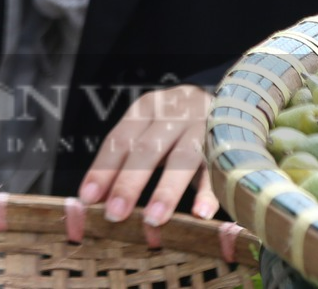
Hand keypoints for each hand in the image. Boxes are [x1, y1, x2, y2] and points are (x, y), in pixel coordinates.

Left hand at [78, 84, 218, 226]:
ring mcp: (202, 128)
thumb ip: (128, 159)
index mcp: (146, 109)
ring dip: (166, 191)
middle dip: (129, 182)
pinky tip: (200, 214)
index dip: (103, 168)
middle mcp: (173, 115)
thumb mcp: (150, 129)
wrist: (228, 99)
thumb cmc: (176, 124)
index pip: (120, 139)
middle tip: (114, 214)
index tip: (88, 198)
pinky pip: (218, 170)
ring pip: (182, 159)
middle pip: (147, 149)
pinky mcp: (229, 145)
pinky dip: (209, 193)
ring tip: (152, 219)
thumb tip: (98, 199)